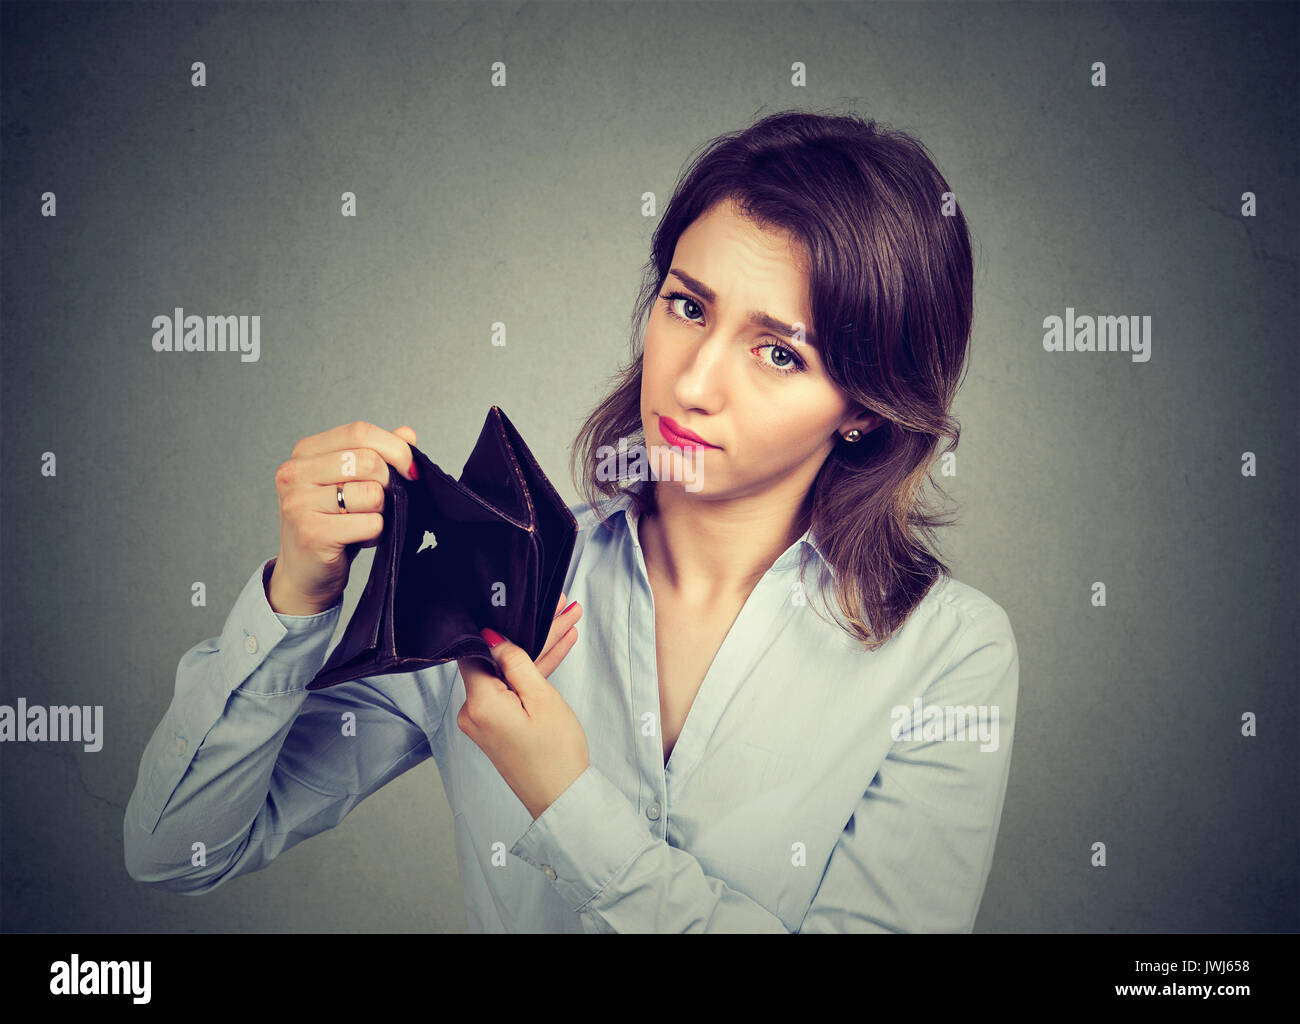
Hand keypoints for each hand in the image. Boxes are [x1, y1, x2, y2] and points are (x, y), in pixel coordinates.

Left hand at [455, 594, 588, 820]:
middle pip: (498, 660)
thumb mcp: (540, 697)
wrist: (564, 798)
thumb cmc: (555, 752)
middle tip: (562, 609)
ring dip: (539, 651)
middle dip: (533, 634)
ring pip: (510, 674)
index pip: (478, 650)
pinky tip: (559, 649)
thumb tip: (493, 636)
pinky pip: (512, 693)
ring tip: (569, 621)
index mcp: (479, 702)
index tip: (521, 605)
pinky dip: (532, 676)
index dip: (500, 626)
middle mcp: (472, 711)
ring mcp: (484, 720)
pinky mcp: (497, 727)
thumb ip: (516, 662)